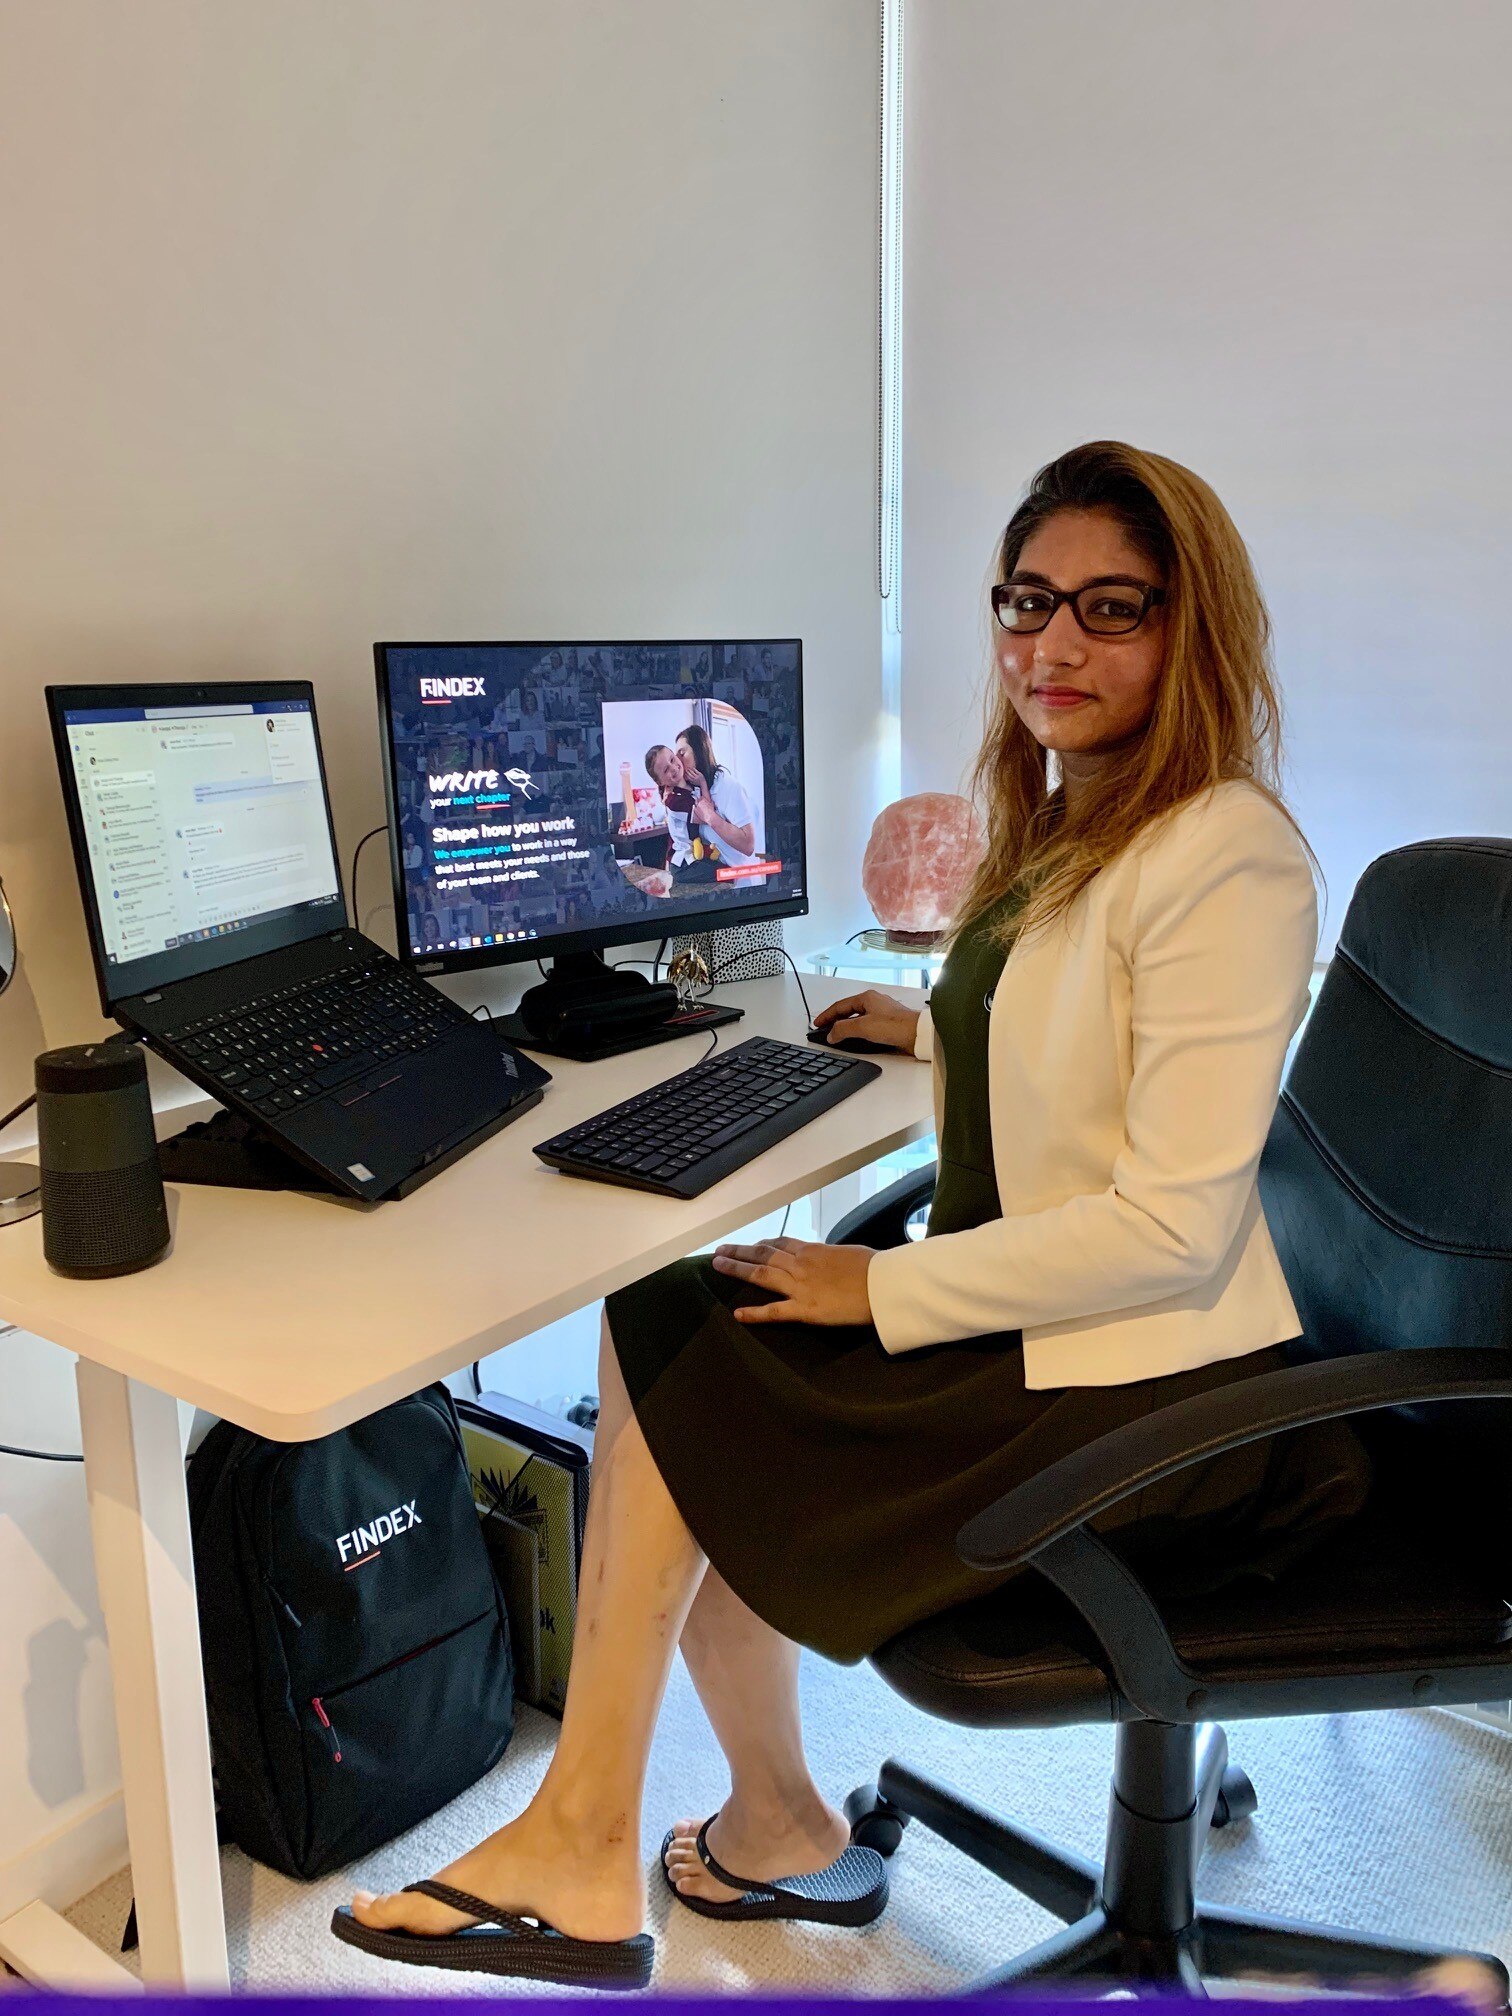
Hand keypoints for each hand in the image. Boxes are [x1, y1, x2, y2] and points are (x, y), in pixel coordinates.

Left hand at [712, 1237, 874, 1324]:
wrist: (883, 1284)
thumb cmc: (874, 1268)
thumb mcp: (849, 1254)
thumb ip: (831, 1257)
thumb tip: (828, 1260)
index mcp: (813, 1250)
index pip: (780, 1244)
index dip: (762, 1244)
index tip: (751, 1245)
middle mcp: (801, 1264)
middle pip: (763, 1254)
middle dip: (739, 1251)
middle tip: (720, 1250)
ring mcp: (800, 1287)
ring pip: (761, 1274)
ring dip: (737, 1269)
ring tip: (717, 1265)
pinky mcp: (804, 1309)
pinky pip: (774, 1311)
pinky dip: (754, 1313)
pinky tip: (738, 1314)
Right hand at [811, 989, 920, 1053]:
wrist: (918, 1034)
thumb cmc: (897, 1025)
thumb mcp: (863, 1027)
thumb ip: (843, 1029)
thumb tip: (831, 1033)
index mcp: (867, 998)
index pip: (840, 1006)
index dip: (827, 1015)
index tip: (818, 1024)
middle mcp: (875, 1003)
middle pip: (848, 1011)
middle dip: (835, 1020)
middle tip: (824, 1029)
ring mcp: (882, 1013)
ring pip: (858, 1019)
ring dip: (846, 1026)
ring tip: (837, 1035)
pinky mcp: (888, 1024)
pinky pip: (867, 1026)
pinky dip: (857, 1031)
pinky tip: (856, 1038)